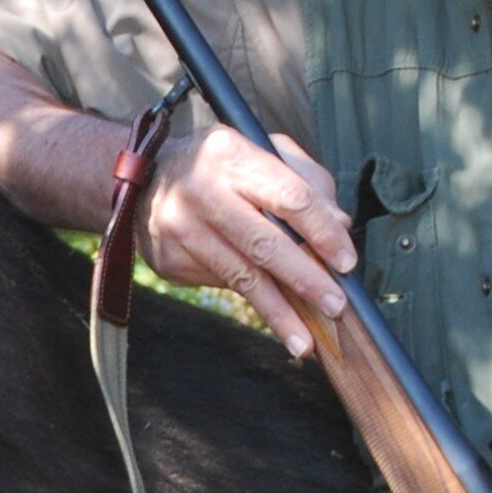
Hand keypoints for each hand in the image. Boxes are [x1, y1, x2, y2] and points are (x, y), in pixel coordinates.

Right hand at [140, 122, 356, 356]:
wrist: (144, 183)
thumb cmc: (220, 166)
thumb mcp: (262, 151)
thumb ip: (306, 181)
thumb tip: (340, 225)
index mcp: (231, 154)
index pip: (289, 197)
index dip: (322, 232)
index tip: (347, 262)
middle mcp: (201, 190)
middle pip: (265, 244)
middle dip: (305, 280)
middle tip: (336, 306)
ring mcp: (181, 228)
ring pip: (241, 278)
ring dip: (279, 313)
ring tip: (305, 341)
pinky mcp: (170, 259)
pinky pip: (222, 284)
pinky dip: (253, 302)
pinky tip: (275, 317)